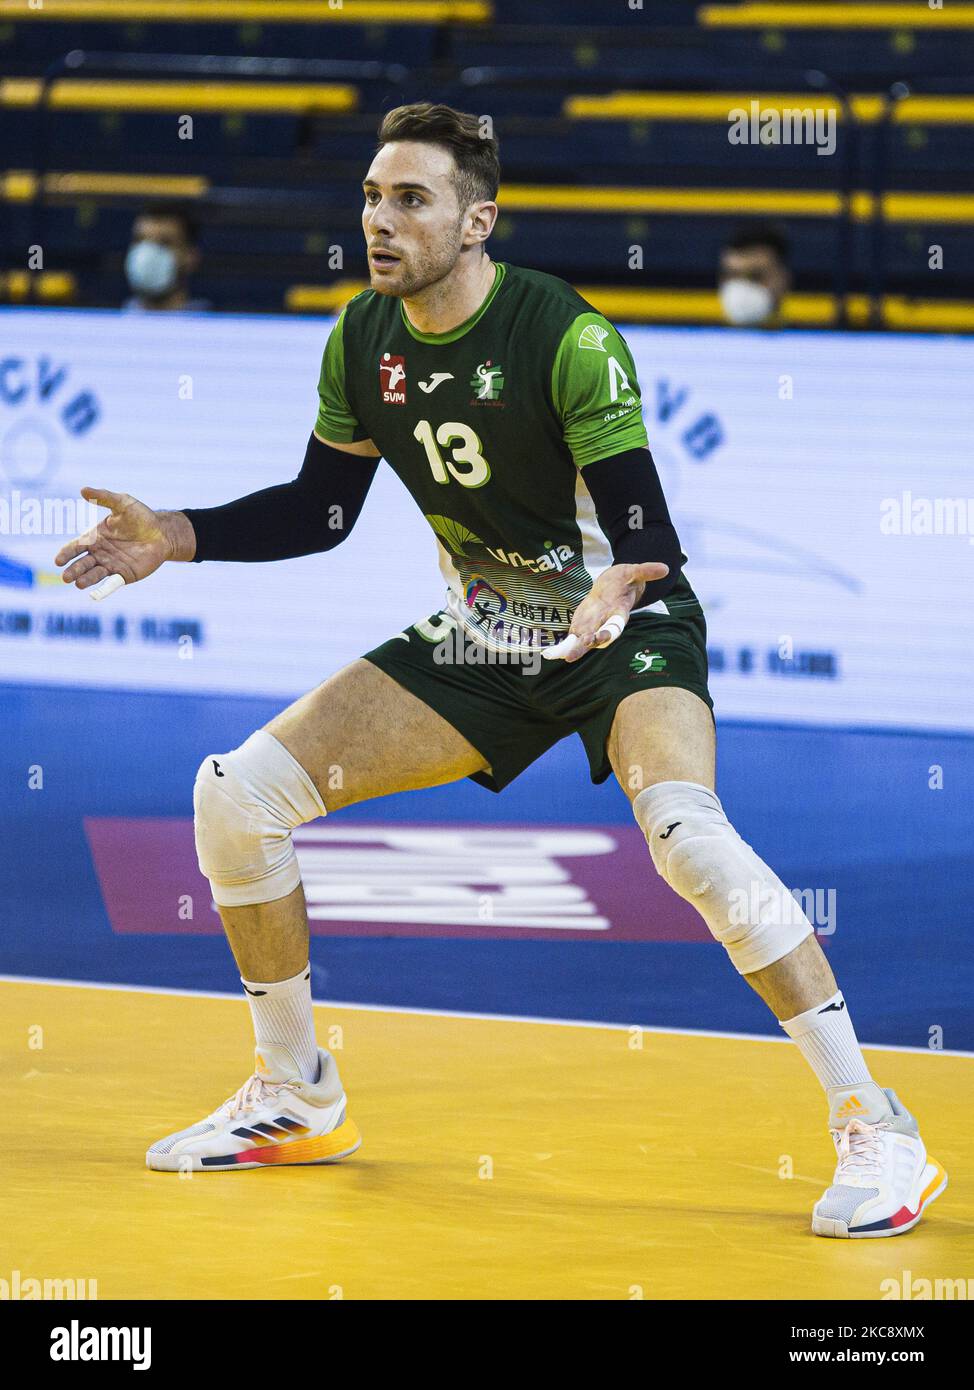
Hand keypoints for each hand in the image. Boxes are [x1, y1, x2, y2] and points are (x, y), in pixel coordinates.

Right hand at [55, 489, 191, 596]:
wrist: (162, 533)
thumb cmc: (140, 517)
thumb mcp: (122, 503)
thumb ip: (104, 497)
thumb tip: (83, 489)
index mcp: (94, 538)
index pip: (76, 547)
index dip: (66, 553)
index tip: (58, 560)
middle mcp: (99, 554)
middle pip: (82, 563)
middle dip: (73, 570)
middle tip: (66, 576)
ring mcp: (111, 566)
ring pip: (94, 574)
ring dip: (85, 579)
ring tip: (78, 583)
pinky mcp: (124, 576)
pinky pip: (111, 584)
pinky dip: (103, 590)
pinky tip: (94, 595)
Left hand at [542, 561, 668, 662]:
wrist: (615, 586)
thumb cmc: (624, 579)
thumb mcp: (634, 571)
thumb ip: (646, 571)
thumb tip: (665, 568)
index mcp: (618, 612)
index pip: (615, 626)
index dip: (608, 633)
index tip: (599, 638)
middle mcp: (606, 623)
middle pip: (596, 638)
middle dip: (584, 646)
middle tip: (571, 656)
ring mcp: (593, 626)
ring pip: (583, 642)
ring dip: (570, 650)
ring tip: (554, 657)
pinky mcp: (583, 626)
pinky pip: (572, 638)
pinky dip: (563, 646)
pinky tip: (549, 654)